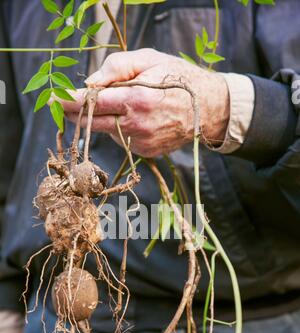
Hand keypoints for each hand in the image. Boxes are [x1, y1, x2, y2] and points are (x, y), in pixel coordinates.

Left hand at [62, 48, 229, 156]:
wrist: (209, 108)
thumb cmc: (179, 78)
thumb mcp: (149, 59)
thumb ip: (116, 68)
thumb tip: (89, 83)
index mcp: (137, 100)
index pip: (93, 103)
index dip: (70, 102)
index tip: (52, 100)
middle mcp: (137, 126)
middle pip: (94, 123)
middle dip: (76, 114)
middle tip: (63, 105)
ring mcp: (142, 143)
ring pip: (108, 132)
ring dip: (106, 119)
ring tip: (124, 104)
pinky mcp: (147, 153)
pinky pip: (123, 140)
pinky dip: (121, 129)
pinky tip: (136, 119)